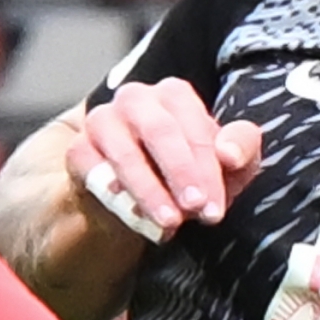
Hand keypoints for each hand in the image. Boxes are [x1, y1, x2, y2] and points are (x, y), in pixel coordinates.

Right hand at [64, 78, 262, 242]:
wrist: (135, 198)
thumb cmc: (188, 172)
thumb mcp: (226, 163)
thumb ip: (241, 149)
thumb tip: (230, 154)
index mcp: (175, 95)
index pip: (196, 127)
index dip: (209, 169)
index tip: (215, 207)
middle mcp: (136, 99)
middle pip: (161, 131)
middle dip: (182, 174)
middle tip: (197, 210)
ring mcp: (102, 121)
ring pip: (126, 154)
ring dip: (151, 192)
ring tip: (171, 223)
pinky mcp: (78, 149)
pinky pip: (95, 174)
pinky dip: (119, 200)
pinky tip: (140, 221)